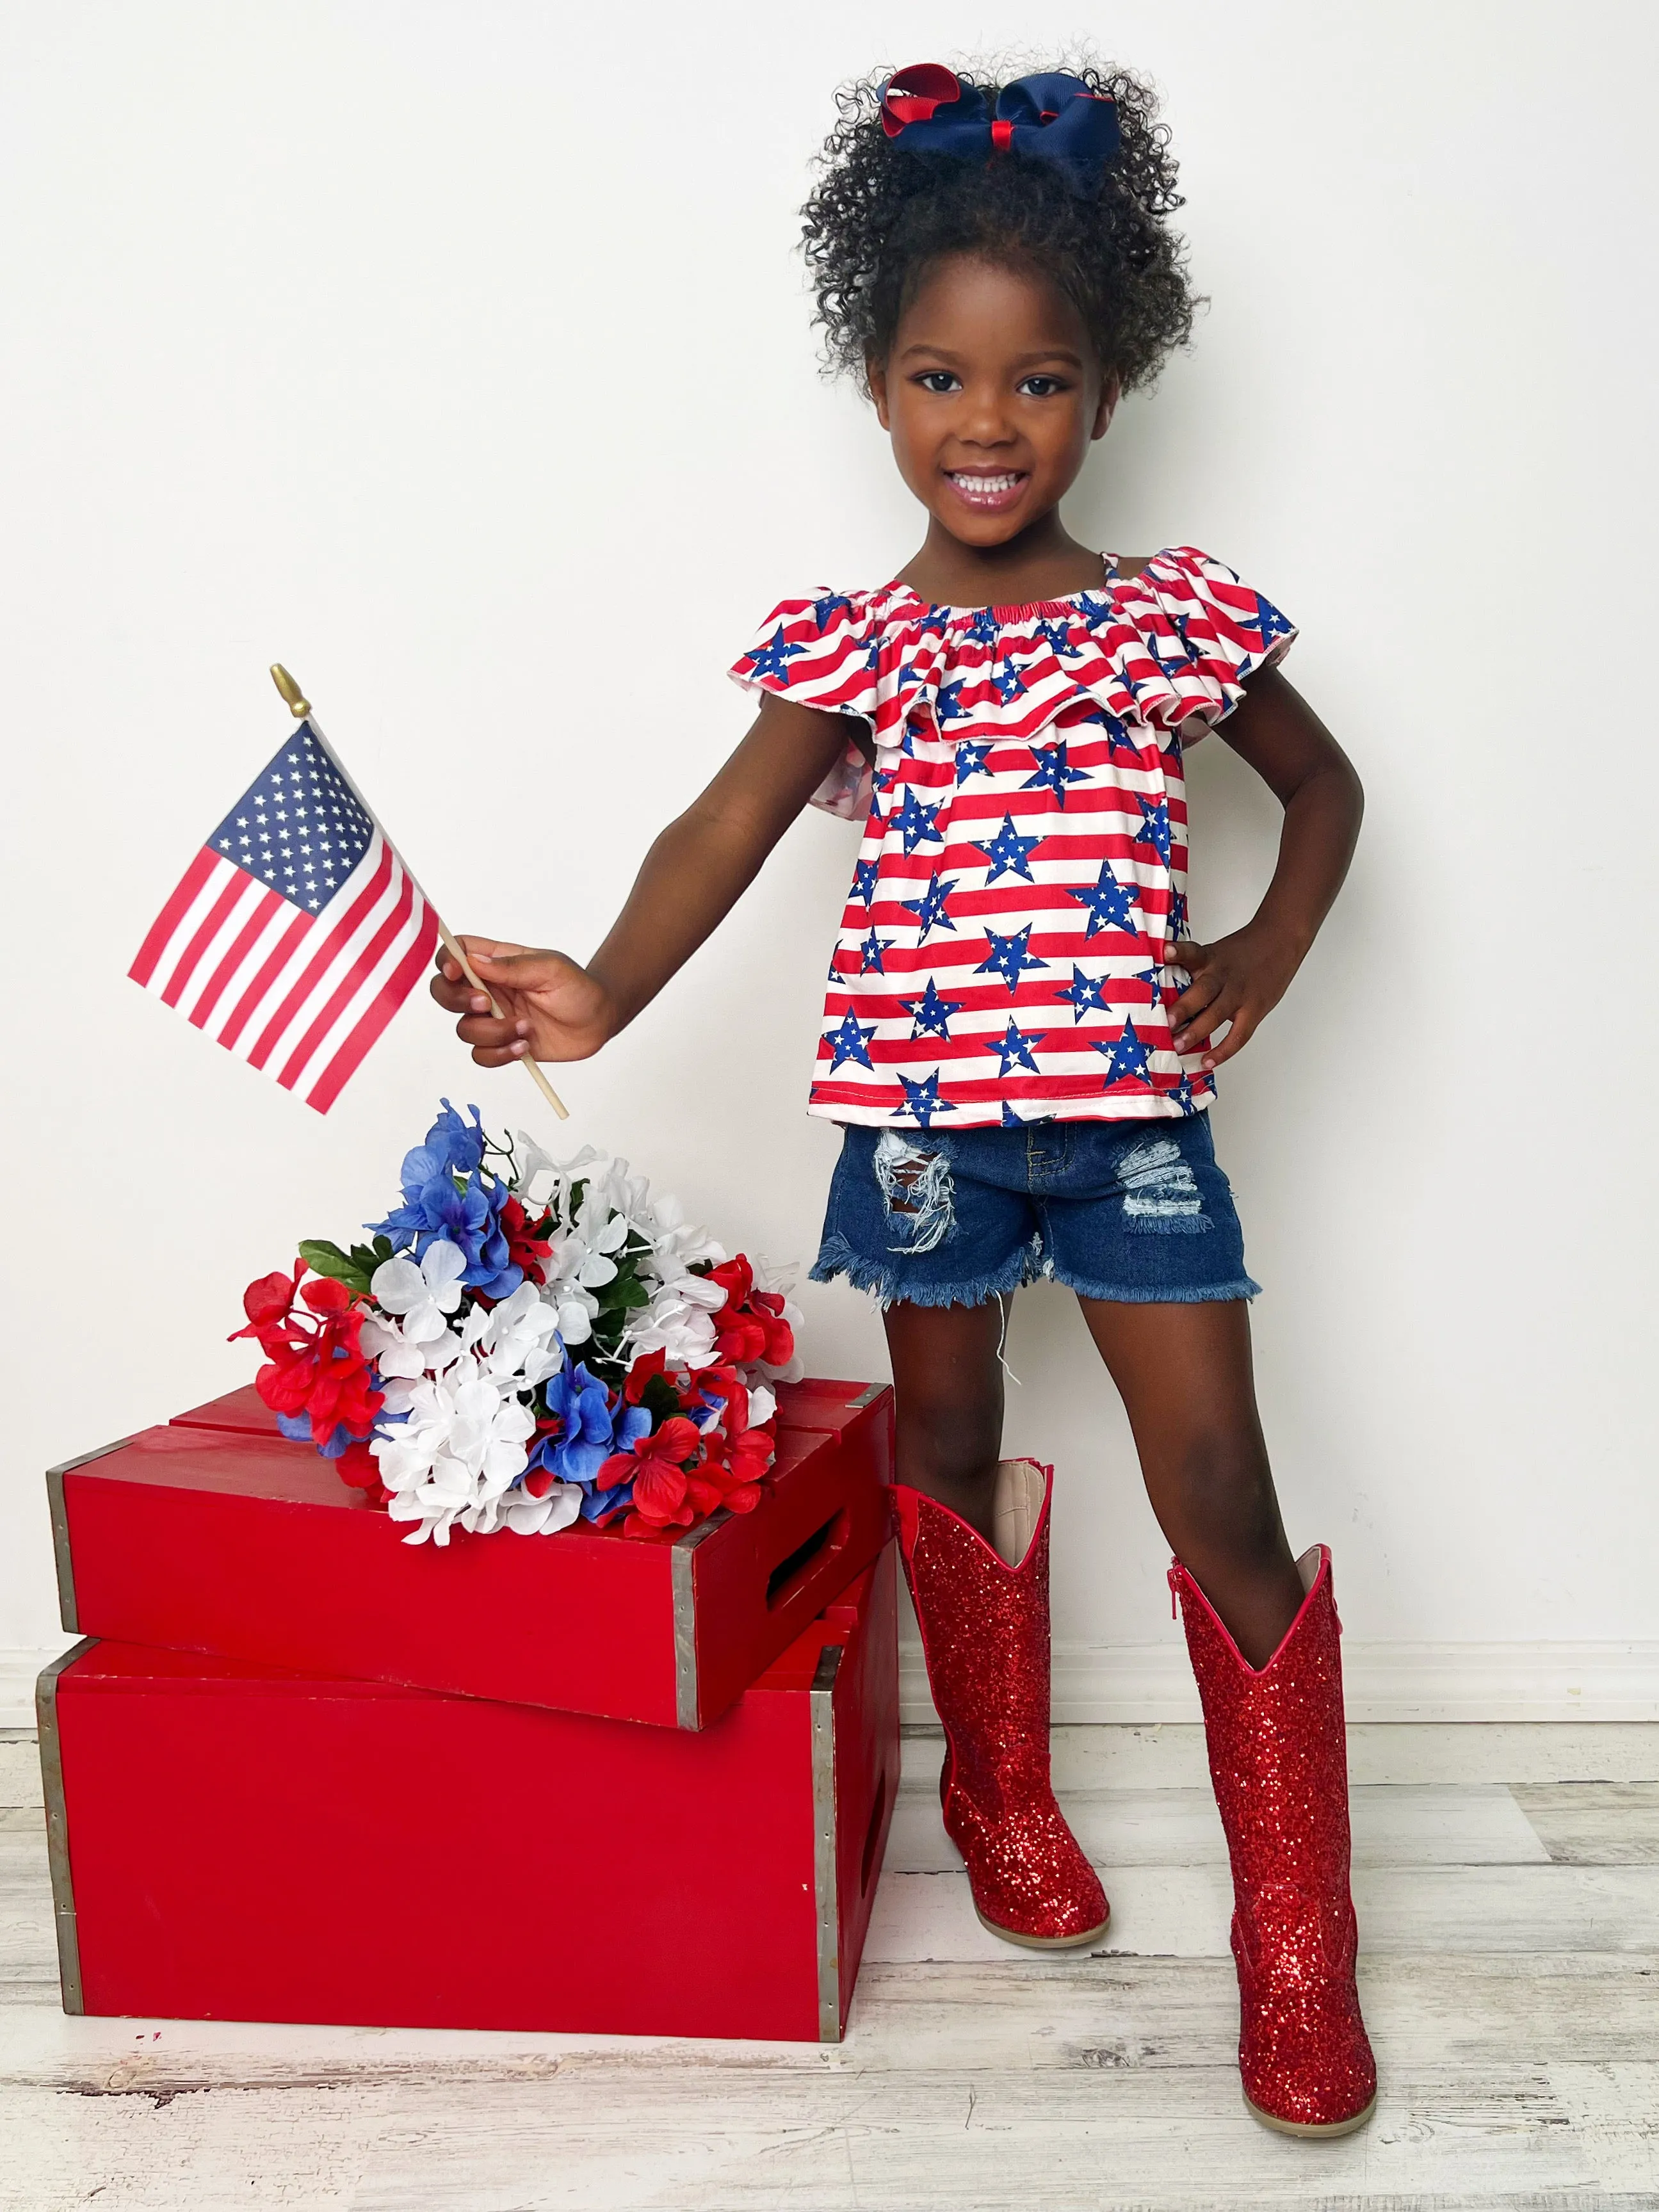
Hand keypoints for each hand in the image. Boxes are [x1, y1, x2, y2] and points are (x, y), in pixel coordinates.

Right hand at [429, 938, 616, 1066]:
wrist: (599, 1021)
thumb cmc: (578, 988)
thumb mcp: (551, 969)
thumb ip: (513, 967)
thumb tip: (474, 961)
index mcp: (496, 962)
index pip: (456, 953)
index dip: (446, 961)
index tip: (456, 972)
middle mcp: (489, 990)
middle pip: (444, 992)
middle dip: (457, 1001)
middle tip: (487, 1004)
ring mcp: (494, 1018)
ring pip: (464, 1029)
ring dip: (492, 1032)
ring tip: (525, 1028)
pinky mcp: (503, 1044)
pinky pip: (481, 1054)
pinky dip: (498, 1054)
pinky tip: (523, 1046)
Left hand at [1168, 926, 1301, 1068]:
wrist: (1280, 940)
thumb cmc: (1242, 951)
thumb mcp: (1215, 952)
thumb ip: (1194, 971)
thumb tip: (1165, 994)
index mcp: (1210, 958)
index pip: (1192, 952)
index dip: (1178, 953)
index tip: (1165, 953)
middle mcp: (1223, 975)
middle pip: (1203, 991)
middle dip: (1183, 1008)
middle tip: (1165, 1023)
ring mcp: (1240, 994)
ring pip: (1217, 1015)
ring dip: (1196, 1032)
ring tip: (1178, 1046)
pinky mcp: (1255, 1009)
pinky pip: (1239, 1034)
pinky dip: (1223, 1050)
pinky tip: (1207, 1061)